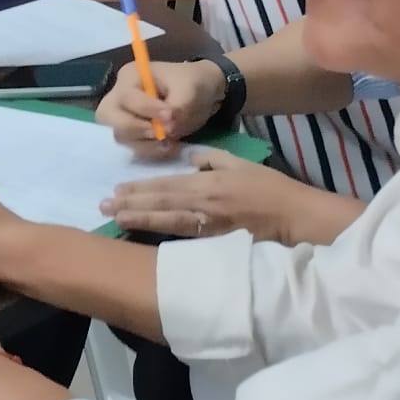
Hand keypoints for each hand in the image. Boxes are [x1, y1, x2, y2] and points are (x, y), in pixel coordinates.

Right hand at [96, 59, 223, 158]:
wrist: (199, 94)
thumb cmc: (190, 83)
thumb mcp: (190, 88)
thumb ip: (179, 105)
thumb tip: (167, 127)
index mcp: (130, 76)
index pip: (128, 97)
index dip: (148, 110)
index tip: (171, 117)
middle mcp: (118, 96)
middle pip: (109, 116)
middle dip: (136, 129)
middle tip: (161, 134)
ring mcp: (121, 116)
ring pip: (119, 135)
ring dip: (144, 144)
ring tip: (170, 142)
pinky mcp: (130, 133)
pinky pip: (131, 147)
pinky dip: (149, 151)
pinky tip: (168, 147)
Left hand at [99, 147, 305, 242]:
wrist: (295, 217)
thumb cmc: (269, 188)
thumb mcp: (239, 163)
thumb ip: (211, 158)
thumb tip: (187, 155)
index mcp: (207, 183)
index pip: (165, 185)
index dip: (140, 188)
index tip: (116, 189)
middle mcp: (203, 205)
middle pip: (160, 204)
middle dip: (130, 205)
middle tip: (103, 206)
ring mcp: (209, 226)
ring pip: (167, 222)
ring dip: (140, 221)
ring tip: (116, 219)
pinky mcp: (217, 244)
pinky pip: (185, 239)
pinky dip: (164, 238)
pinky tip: (147, 239)